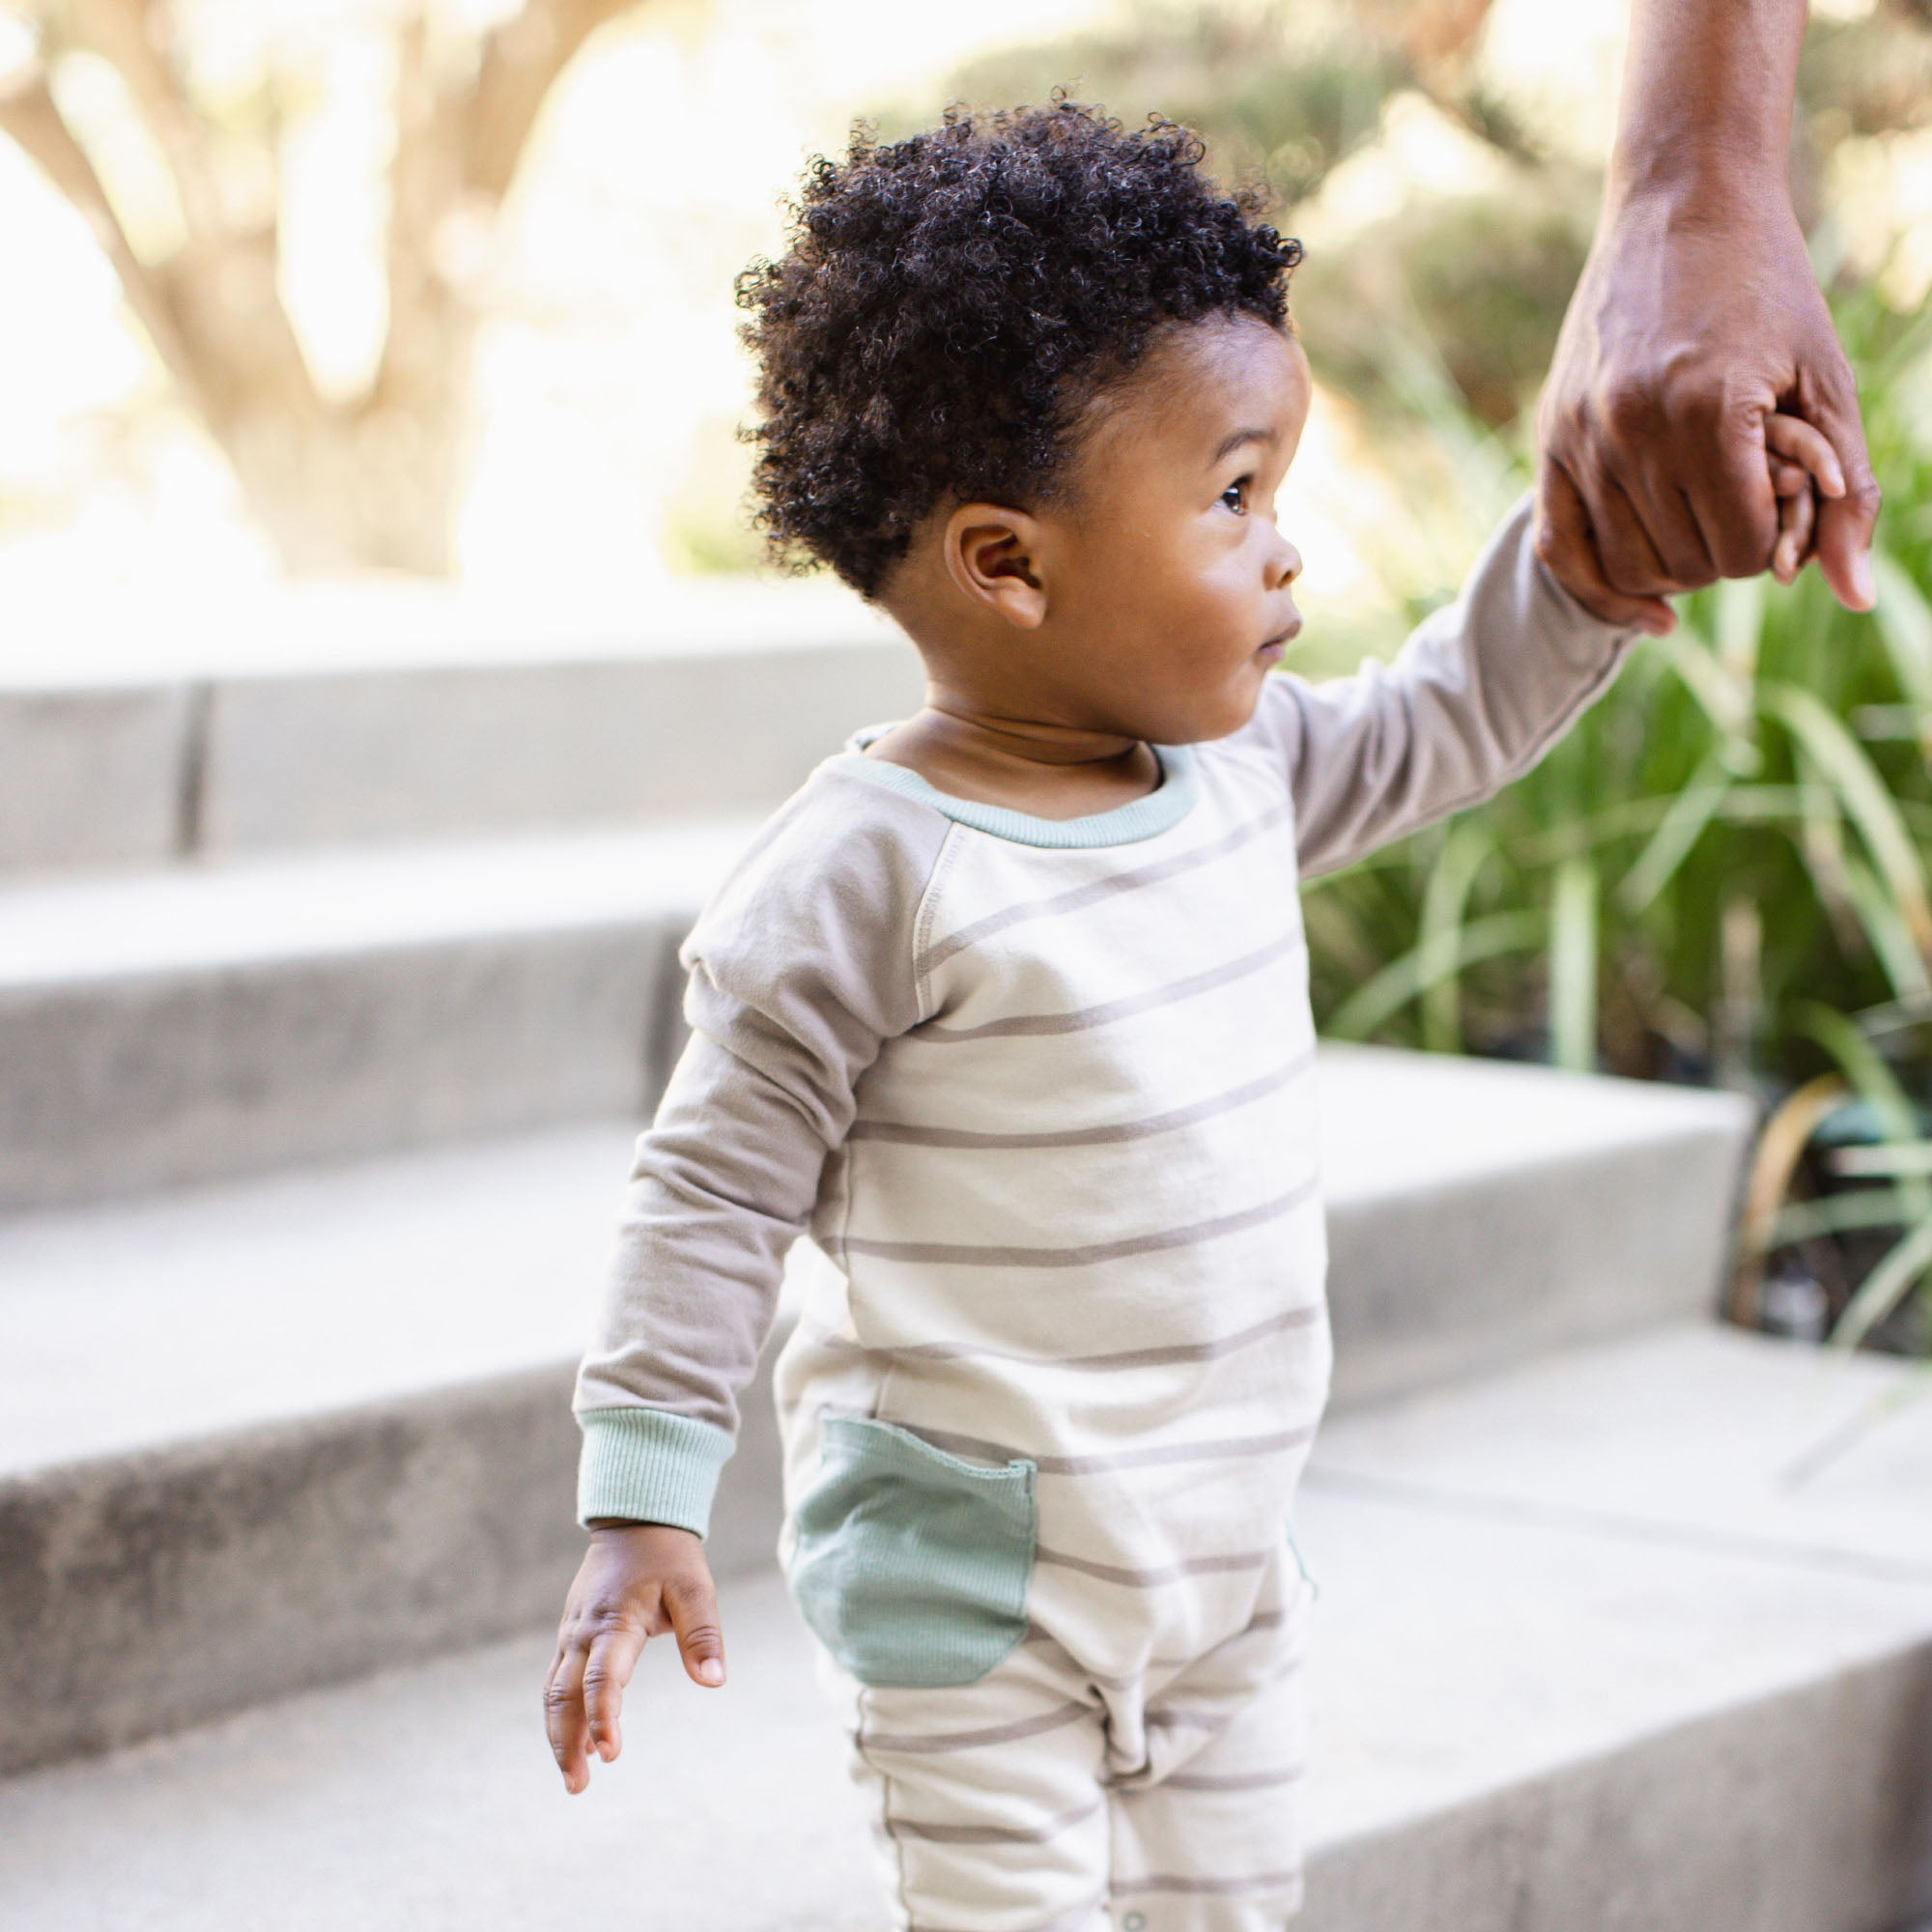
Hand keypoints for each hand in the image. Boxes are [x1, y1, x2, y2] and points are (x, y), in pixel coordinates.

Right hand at [543, 1522, 725, 1793]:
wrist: (635, 1523)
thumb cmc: (669, 1557)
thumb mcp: (695, 1589)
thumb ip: (703, 1635)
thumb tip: (714, 1682)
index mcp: (615, 1622)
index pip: (602, 1677)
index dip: (604, 1716)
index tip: (611, 1753)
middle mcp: (584, 1632)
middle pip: (563, 1695)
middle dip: (567, 1743)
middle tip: (578, 1787)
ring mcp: (572, 1634)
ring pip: (554, 1692)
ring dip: (559, 1736)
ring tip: (575, 1778)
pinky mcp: (572, 1636)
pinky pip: (559, 1681)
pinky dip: (563, 1714)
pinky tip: (579, 1744)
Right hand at [1536, 183, 1879, 632]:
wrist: (1681, 207)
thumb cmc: (1770, 290)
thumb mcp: (1827, 384)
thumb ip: (1847, 493)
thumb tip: (1850, 599)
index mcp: (1710, 412)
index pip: (1738, 549)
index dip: (1771, 542)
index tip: (1784, 499)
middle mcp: (1634, 429)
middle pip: (1684, 565)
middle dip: (1724, 552)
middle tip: (1745, 502)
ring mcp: (1582, 435)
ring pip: (1629, 565)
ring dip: (1674, 565)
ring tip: (1703, 520)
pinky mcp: (1551, 436)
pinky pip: (1560, 549)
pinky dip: (1603, 589)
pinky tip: (1647, 614)